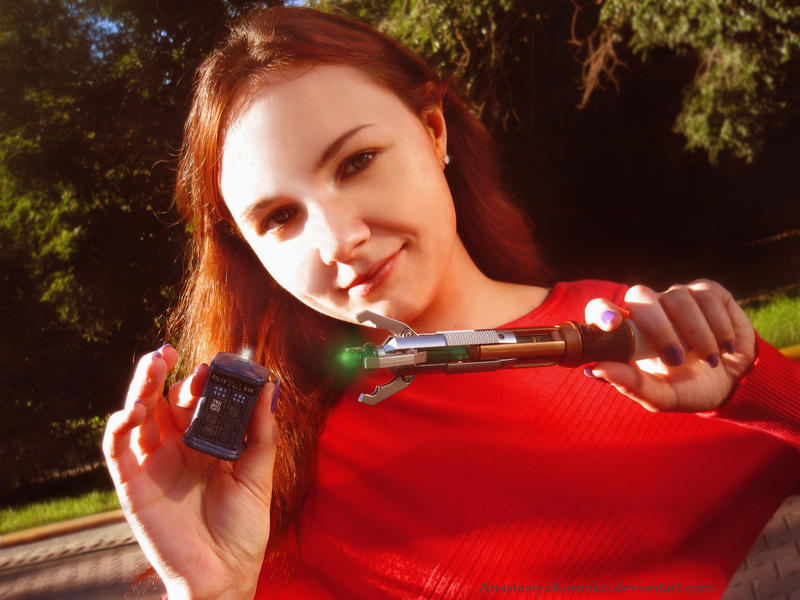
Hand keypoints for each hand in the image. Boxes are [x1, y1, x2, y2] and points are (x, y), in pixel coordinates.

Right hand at [102, 345, 277, 599]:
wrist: (225, 573)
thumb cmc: (243, 527)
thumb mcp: (258, 473)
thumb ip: (261, 430)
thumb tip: (269, 385)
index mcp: (206, 442)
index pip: (197, 400)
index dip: (200, 380)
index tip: (212, 364)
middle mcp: (177, 447)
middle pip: (162, 400)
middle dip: (162, 373)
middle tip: (168, 352)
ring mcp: (153, 463)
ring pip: (137, 415)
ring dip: (140, 388)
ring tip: (152, 365)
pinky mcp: (133, 484)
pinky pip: (117, 450)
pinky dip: (120, 426)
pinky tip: (133, 410)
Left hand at [584, 279, 755, 412]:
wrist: (736, 384)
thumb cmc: (689, 389)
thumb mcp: (662, 396)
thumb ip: (631, 384)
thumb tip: (595, 368)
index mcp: (628, 332)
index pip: (600, 309)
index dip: (601, 312)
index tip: (613, 326)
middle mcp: (649, 309)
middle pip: (640, 295)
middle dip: (658, 328)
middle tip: (675, 360)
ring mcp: (677, 298)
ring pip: (678, 299)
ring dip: (697, 335)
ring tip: (709, 361)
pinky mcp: (708, 293)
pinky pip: (708, 298)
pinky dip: (719, 327)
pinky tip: (725, 347)